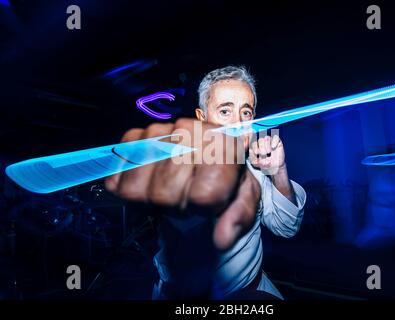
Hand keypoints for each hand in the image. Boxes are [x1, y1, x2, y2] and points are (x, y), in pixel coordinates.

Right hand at [105, 118, 260, 249]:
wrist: (203, 159)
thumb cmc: (225, 180)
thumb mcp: (243, 198)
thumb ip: (240, 216)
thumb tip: (222, 238)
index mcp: (223, 144)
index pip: (203, 193)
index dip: (202, 206)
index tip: (208, 200)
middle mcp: (189, 130)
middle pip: (165, 192)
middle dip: (176, 202)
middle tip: (186, 194)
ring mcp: (158, 131)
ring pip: (137, 186)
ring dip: (151, 196)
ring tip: (170, 186)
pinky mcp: (133, 137)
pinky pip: (117, 177)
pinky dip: (129, 186)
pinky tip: (150, 180)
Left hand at [249, 134, 285, 174]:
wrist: (274, 167)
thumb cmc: (264, 164)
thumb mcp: (256, 163)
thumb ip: (252, 158)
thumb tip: (251, 151)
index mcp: (256, 145)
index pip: (253, 142)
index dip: (254, 146)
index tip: (256, 153)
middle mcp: (262, 142)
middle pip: (260, 139)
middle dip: (261, 147)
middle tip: (263, 154)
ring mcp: (270, 141)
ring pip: (267, 138)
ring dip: (267, 145)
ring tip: (268, 152)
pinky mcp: (277, 142)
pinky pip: (275, 137)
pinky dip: (274, 141)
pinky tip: (273, 147)